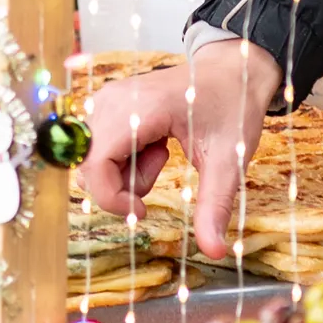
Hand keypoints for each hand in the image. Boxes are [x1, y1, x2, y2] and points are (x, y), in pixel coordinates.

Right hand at [78, 38, 281, 258]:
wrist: (232, 72)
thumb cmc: (231, 106)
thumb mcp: (227, 161)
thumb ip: (215, 206)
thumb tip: (214, 251)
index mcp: (139, 108)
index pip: (95, 163)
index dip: (112, 198)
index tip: (143, 211)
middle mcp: (113, 100)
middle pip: (90, 165)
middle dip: (121, 186)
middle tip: (160, 172)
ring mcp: (107, 100)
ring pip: (92, 159)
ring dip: (124, 173)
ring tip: (161, 155)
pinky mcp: (109, 106)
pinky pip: (99, 148)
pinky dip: (124, 160)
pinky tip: (153, 146)